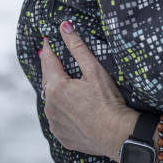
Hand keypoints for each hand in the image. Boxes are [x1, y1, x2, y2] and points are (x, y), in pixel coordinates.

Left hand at [40, 20, 137, 159]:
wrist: (116, 135)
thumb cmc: (108, 101)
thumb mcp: (94, 70)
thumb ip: (77, 47)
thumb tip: (64, 27)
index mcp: (57, 87)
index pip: (48, 62)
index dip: (48, 50)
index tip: (47, 41)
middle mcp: (50, 106)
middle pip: (47, 81)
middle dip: (50, 69)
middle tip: (52, 59)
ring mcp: (54, 123)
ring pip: (50, 101)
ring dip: (54, 91)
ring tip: (62, 84)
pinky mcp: (61, 135)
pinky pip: (57, 118)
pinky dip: (61, 110)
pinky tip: (71, 108)